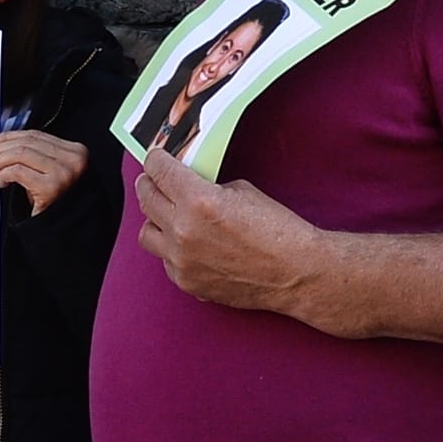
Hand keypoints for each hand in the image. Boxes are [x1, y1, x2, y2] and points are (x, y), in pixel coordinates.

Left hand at [0, 130, 89, 213]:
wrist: (67, 230)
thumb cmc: (56, 204)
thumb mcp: (47, 173)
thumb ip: (31, 156)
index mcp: (74, 151)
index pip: (34, 135)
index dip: (7, 138)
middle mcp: (72, 159)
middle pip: (25, 143)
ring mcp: (64, 172)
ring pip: (19, 154)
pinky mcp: (52, 186)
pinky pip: (18, 171)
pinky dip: (3, 174)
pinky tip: (1, 182)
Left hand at [134, 146, 328, 313]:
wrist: (296, 272)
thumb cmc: (278, 230)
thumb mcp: (242, 191)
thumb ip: (207, 187)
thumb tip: (187, 186)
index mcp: (198, 200)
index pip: (159, 171)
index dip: (155, 160)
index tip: (155, 158)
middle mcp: (183, 231)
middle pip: (146, 198)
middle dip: (149, 183)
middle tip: (153, 179)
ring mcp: (182, 261)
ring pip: (147, 233)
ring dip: (155, 219)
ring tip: (168, 215)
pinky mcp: (188, 283)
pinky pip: (166, 261)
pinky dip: (173, 250)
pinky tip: (190, 245)